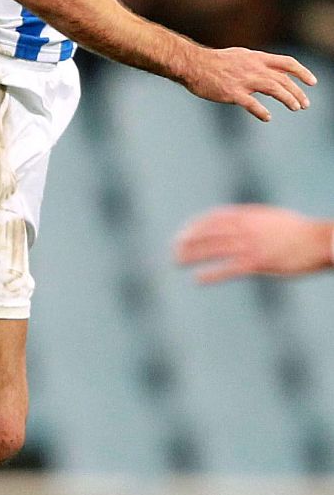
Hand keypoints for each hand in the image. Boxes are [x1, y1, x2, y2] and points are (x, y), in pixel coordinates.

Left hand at [175, 205, 333, 282]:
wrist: (320, 240)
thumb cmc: (299, 230)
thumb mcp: (270, 217)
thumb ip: (250, 218)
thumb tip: (234, 221)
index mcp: (248, 215)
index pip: (212, 218)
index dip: (195, 226)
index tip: (184, 234)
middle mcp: (245, 228)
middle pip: (207, 233)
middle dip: (187, 241)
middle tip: (174, 249)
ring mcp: (251, 245)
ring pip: (213, 249)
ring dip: (192, 255)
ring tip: (177, 262)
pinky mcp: (259, 263)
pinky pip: (229, 269)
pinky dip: (212, 274)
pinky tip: (199, 279)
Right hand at [179, 46, 314, 120]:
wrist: (192, 64)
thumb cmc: (213, 61)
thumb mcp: (239, 56)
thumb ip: (255, 63)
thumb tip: (270, 71)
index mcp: (256, 58)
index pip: (287, 63)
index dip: (302, 72)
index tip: (312, 82)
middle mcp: (254, 68)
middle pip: (283, 80)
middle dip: (297, 92)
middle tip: (304, 104)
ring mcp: (243, 80)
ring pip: (274, 89)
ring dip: (288, 99)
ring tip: (295, 107)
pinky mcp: (232, 93)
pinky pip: (252, 104)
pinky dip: (261, 112)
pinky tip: (267, 117)